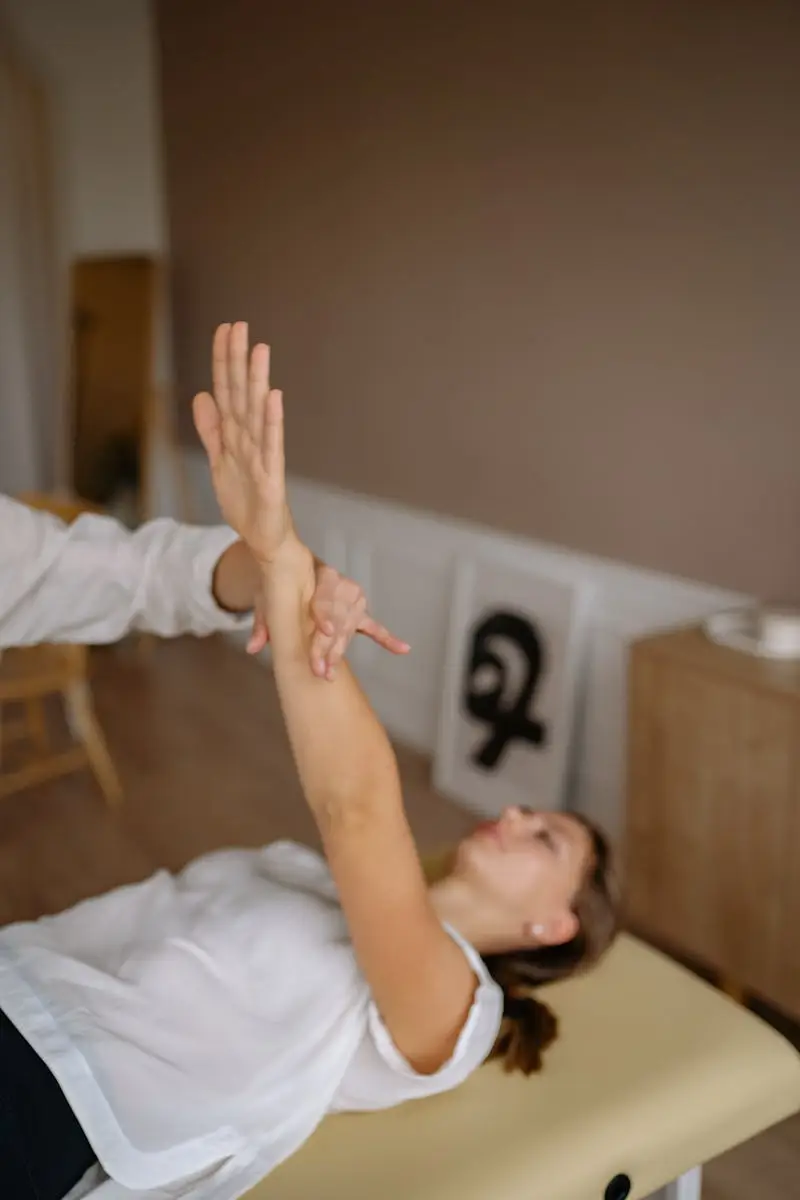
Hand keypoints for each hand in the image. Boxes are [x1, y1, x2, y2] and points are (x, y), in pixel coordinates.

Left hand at [193, 322, 291, 564]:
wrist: (262, 539)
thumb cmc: (246, 502)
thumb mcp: (219, 462)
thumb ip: (211, 430)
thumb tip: (201, 395)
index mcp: (235, 435)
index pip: (226, 390)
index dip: (223, 361)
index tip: (224, 329)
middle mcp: (249, 440)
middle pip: (241, 394)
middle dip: (239, 361)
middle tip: (240, 326)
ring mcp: (262, 456)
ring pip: (256, 413)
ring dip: (257, 381)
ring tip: (259, 350)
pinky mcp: (271, 476)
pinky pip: (271, 445)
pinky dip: (272, 421)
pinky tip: (273, 397)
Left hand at [247, 563, 409, 677]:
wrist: (288, 564)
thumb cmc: (277, 581)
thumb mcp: (266, 597)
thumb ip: (263, 622)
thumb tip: (253, 648)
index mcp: (320, 573)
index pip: (325, 596)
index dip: (325, 614)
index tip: (326, 631)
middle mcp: (341, 584)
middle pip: (339, 618)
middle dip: (328, 646)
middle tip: (319, 669)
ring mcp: (351, 599)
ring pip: (350, 627)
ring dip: (342, 650)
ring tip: (331, 672)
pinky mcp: (356, 612)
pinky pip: (373, 627)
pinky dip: (387, 638)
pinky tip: (403, 650)